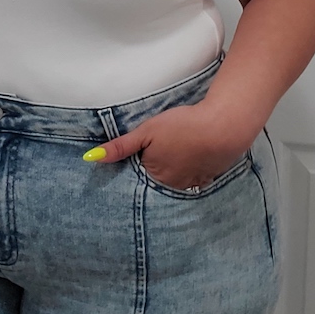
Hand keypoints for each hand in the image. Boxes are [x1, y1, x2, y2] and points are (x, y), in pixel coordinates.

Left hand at [86, 102, 256, 190]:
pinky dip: (190, 171)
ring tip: (175, 153)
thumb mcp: (147, 131)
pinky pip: (193, 180)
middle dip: (152, 173)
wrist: (223, 127)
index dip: (134, 168)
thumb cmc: (183, 127)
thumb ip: (120, 146)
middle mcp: (171, 186)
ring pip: (174, 182)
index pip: (136, 178)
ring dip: (172, 173)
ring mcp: (191, 184)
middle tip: (159, 152)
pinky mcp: (208, 177)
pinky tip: (191, 158)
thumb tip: (92, 158)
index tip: (135, 157)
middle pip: (155, 182)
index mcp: (154, 177)